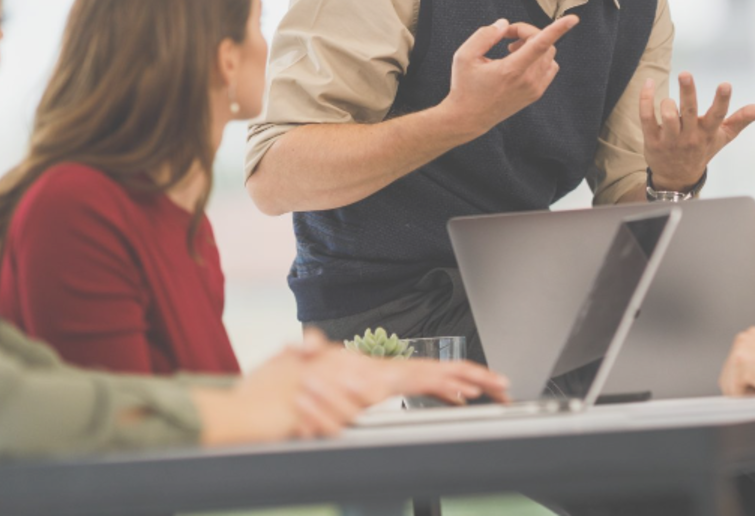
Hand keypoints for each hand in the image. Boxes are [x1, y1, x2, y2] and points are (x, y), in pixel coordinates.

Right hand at [194, 331, 510, 445]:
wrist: (251, 409)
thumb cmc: (269, 398)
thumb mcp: (291, 374)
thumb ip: (303, 356)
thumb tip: (313, 345)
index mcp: (360, 373)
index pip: (411, 374)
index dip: (446, 378)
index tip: (476, 385)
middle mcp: (368, 373)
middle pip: (429, 372)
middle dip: (471, 378)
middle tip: (504, 385)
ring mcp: (368, 381)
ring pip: (427, 375)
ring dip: (462, 380)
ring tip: (494, 385)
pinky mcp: (365, 391)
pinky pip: (410, 388)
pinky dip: (437, 387)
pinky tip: (459, 393)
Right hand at [444, 16, 578, 134]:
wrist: (468, 118)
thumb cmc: (465, 86)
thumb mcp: (464, 56)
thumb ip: (485, 35)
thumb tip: (504, 24)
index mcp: (511, 70)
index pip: (540, 44)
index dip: (558, 29)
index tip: (573, 19)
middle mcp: (528, 80)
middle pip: (544, 44)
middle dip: (527, 32)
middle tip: (506, 36)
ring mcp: (535, 88)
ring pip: (549, 54)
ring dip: (534, 45)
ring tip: (511, 50)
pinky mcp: (536, 93)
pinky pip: (549, 67)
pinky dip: (540, 58)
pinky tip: (520, 61)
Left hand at [640, 73, 754, 190]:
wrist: (677, 177)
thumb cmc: (703, 149)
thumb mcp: (724, 136)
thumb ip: (745, 118)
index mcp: (708, 132)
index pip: (717, 115)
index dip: (722, 100)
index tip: (725, 85)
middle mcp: (690, 136)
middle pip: (688, 111)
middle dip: (688, 92)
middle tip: (685, 74)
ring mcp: (670, 139)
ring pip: (667, 116)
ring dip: (667, 103)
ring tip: (670, 99)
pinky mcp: (652, 139)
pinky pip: (646, 117)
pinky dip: (646, 99)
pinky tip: (648, 83)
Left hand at [719, 326, 754, 395]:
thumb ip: (754, 366)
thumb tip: (740, 384)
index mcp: (751, 337)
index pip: (732, 368)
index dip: (744, 384)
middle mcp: (744, 339)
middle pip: (726, 377)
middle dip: (743, 390)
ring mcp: (741, 350)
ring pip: (729, 386)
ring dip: (746, 394)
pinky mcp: (743, 364)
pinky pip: (735, 392)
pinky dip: (750, 398)